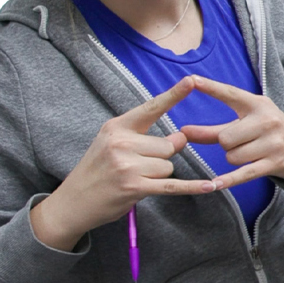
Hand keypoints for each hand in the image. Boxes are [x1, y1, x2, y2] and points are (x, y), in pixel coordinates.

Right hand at [33, 78, 215, 249]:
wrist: (73, 202)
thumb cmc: (96, 170)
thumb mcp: (111, 144)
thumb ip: (144, 137)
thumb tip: (181, 137)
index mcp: (117, 127)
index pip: (151, 108)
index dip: (173, 95)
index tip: (191, 80)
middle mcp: (121, 143)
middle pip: (168, 146)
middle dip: (161, 157)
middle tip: (138, 167)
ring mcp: (127, 166)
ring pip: (168, 166)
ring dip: (158, 176)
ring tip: (134, 179)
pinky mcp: (135, 187)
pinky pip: (172, 185)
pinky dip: (192, 187)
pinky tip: (210, 186)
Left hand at [177, 76, 283, 186]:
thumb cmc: (269, 131)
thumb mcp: (247, 122)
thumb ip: (213, 129)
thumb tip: (182, 132)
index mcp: (258, 105)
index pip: (230, 94)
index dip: (211, 87)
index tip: (192, 79)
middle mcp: (267, 121)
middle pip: (225, 138)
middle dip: (226, 144)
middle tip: (240, 142)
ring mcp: (272, 143)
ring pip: (232, 156)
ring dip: (234, 158)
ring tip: (249, 153)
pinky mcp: (274, 162)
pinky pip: (244, 173)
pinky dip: (229, 180)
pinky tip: (215, 184)